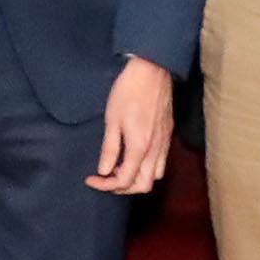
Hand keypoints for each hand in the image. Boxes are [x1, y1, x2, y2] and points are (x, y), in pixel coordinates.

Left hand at [88, 57, 175, 194]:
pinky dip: (148, 169)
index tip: (91, 178)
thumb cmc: (128, 92)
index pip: (123, 181)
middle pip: (143, 186)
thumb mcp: (112, 120)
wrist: (152, 70)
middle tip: (106, 179)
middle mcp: (155, 150)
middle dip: (123, 188)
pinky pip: (161, 162)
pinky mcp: (168, 135)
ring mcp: (165, 143)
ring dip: (137, 179)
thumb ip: (110, 149)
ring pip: (155, 176)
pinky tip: (135, 157)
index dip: (105, 185)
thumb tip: (104, 171)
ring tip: (121, 169)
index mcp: (139, 147)